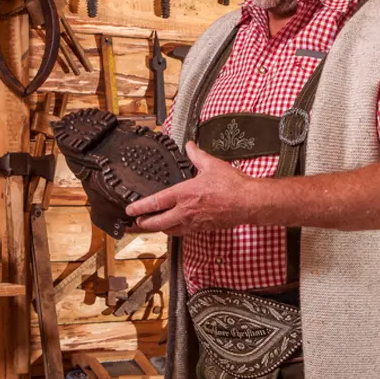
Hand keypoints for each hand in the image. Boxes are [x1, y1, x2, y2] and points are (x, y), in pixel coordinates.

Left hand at [124, 142, 255, 235]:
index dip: (140, 207)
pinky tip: (172, 228)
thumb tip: (190, 146)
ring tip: (149, 226)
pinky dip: (173, 231)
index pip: (156, 202)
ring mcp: (194, 222)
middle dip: (143, 223)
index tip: (130, 209)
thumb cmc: (232, 185)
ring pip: (169, 230)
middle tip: (134, 222)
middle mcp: (186, 211)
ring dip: (157, 229)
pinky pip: (182, 232)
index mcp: (184, 194)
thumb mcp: (212, 164)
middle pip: (157, 223)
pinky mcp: (202, 228)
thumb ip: (197, 155)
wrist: (248, 202)